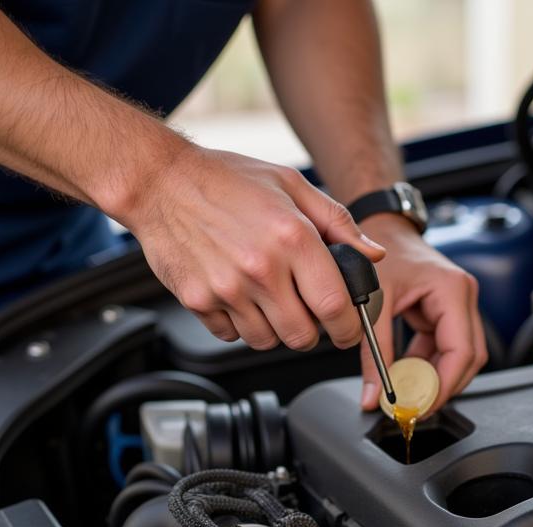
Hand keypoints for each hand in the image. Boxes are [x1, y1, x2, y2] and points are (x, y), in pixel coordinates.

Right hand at [121, 145, 384, 350]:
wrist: (158, 180)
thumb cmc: (225, 179)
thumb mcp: (291, 185)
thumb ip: (338, 223)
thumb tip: (374, 255)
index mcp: (292, 238)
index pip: (335, 307)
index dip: (348, 328)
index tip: (347, 329)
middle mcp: (261, 268)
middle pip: (302, 336)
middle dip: (312, 333)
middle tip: (307, 314)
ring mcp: (227, 288)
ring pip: (267, 341)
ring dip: (275, 330)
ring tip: (269, 299)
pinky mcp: (199, 301)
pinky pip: (231, 335)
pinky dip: (239, 325)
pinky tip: (238, 296)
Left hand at [358, 214, 487, 412]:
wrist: (381, 228)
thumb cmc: (380, 252)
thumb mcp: (372, 303)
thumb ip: (372, 353)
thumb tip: (373, 396)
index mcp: (452, 291)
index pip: (462, 351)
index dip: (444, 385)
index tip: (422, 404)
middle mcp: (464, 297)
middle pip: (470, 358)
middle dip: (445, 386)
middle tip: (417, 406)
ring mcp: (459, 306)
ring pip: (461, 357)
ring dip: (436, 377)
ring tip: (409, 392)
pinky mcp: (448, 312)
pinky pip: (446, 348)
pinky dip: (428, 365)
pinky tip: (407, 373)